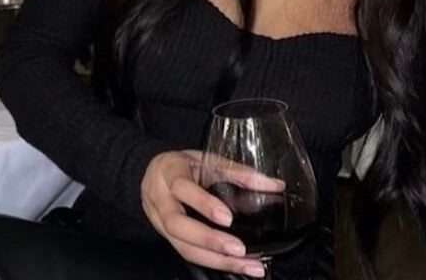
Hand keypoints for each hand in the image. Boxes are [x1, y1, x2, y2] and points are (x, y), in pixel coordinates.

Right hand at [141, 149, 274, 276]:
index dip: (203, 204)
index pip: (183, 188)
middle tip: (238, 249)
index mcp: (170, 173)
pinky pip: (187, 254)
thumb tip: (274, 185)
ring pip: (182, 247)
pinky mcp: (167, 239)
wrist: (151, 174)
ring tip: (246, 265)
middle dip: (209, 241)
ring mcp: (160, 223)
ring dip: (215, 260)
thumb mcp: (206, 159)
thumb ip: (238, 171)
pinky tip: (233, 265)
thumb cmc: (182, 165)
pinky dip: (212, 262)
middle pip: (178, 226)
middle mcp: (161, 200)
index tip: (227, 217)